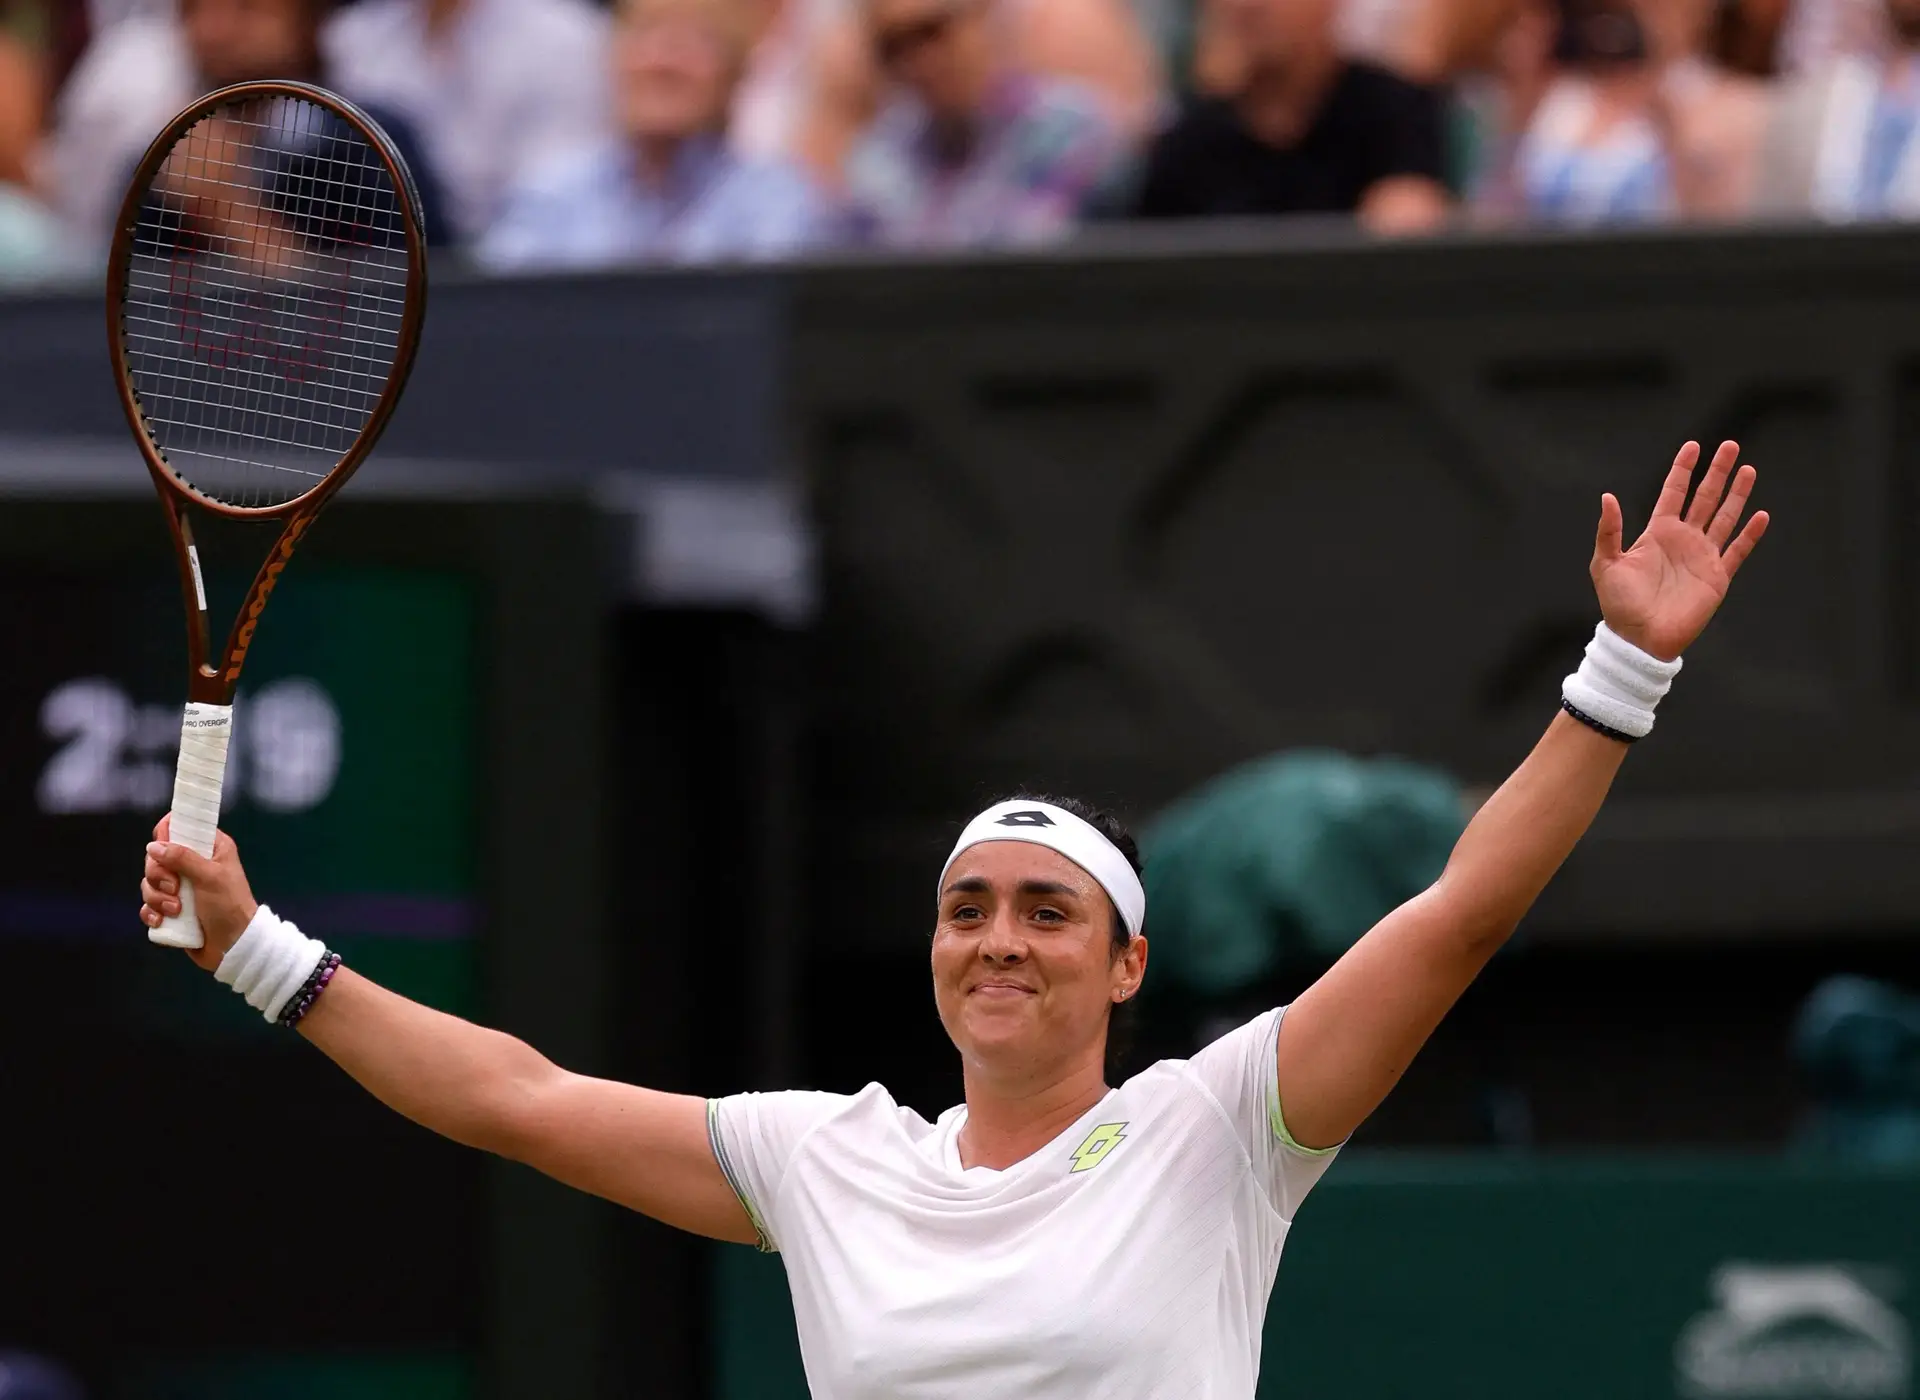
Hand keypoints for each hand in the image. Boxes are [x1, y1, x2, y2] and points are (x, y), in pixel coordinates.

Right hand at [141, 815, 259, 972]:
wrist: (233, 945)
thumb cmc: (230, 906)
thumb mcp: (210, 877)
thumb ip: (183, 858)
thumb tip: (154, 846)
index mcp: (210, 848)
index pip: (181, 826)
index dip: (167, 833)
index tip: (165, 849)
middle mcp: (194, 864)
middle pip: (156, 856)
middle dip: (159, 874)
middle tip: (175, 887)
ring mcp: (181, 888)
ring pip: (149, 882)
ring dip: (157, 897)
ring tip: (176, 909)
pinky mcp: (171, 909)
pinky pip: (148, 905)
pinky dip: (151, 913)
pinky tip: (162, 920)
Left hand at [1591, 440, 1768, 660]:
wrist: (1639, 638)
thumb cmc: (1619, 605)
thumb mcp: (1606, 563)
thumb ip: (1609, 531)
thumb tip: (1607, 497)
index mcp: (1657, 533)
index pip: (1673, 493)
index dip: (1683, 470)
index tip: (1693, 446)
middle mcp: (1683, 540)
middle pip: (1705, 498)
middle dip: (1717, 472)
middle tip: (1730, 445)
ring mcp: (1702, 557)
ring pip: (1724, 517)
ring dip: (1737, 494)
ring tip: (1748, 469)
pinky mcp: (1717, 577)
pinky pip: (1737, 551)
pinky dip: (1750, 534)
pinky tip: (1761, 515)